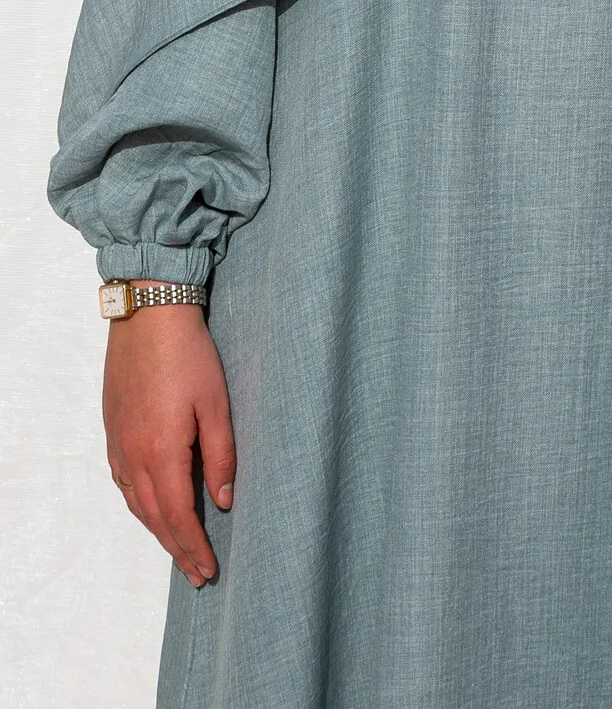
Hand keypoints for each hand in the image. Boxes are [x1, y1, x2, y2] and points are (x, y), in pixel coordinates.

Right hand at [103, 299, 234, 588]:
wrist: (148, 313)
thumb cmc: (188, 354)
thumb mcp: (216, 403)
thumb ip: (221, 456)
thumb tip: (224, 502)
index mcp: (161, 452)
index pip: (177, 516)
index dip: (193, 548)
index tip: (209, 571)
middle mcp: (132, 455)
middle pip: (153, 517)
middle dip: (176, 548)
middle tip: (197, 573)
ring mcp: (118, 442)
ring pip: (135, 502)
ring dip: (156, 529)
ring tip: (178, 547)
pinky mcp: (113, 428)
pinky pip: (123, 481)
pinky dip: (138, 503)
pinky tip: (150, 505)